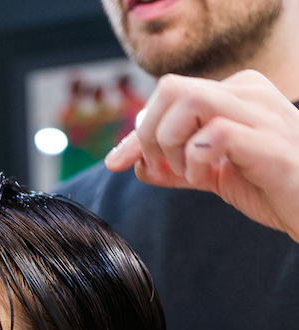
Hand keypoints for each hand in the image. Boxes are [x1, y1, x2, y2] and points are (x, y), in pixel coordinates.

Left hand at [105, 70, 298, 242]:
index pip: (168, 95)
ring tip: (184, 172)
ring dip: (170, 143)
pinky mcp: (267, 142)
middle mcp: (248, 92)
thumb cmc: (269, 184)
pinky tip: (205, 177)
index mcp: (234, 92)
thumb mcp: (212, 173)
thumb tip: (134, 165)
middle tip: (159, 168)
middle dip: (148, 134)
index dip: (136, 131)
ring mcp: (260, 114)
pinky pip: (214, 134)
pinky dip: (195, 160)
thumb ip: (175, 168)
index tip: (117, 163)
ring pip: (189, 101)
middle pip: (171, 88)